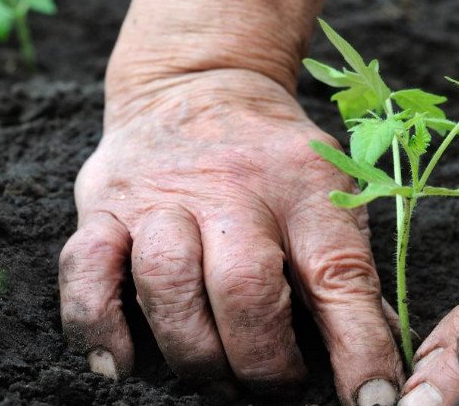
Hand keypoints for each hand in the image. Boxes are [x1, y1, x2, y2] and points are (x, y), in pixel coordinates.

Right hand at [58, 70, 401, 404]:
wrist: (201, 83)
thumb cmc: (275, 158)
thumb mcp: (327, 191)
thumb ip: (345, 270)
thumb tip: (371, 361)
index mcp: (304, 187)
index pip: (339, 274)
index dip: (358, 347)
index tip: (371, 400)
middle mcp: (232, 188)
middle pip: (244, 287)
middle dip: (261, 359)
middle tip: (275, 385)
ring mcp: (161, 195)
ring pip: (167, 283)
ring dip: (193, 351)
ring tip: (216, 378)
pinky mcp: (104, 205)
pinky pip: (86, 270)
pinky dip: (98, 326)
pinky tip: (123, 364)